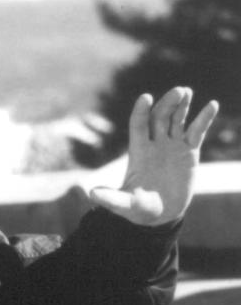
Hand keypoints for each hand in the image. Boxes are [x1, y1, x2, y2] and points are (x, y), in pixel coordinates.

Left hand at [88, 87, 219, 225]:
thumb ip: (111, 198)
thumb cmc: (139, 209)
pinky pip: (197, 132)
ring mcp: (172, 146)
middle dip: (167, 104)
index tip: (145, 98)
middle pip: (159, 118)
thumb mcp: (125, 204)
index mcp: (138, 152)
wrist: (160, 213)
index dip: (141, 112)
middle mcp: (155, 145)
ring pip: (177, 120)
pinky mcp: (189, 152)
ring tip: (187, 91)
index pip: (138, 126)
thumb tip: (92, 193)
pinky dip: (204, 119)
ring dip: (182, 106)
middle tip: (179, 91)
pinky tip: (212, 105)